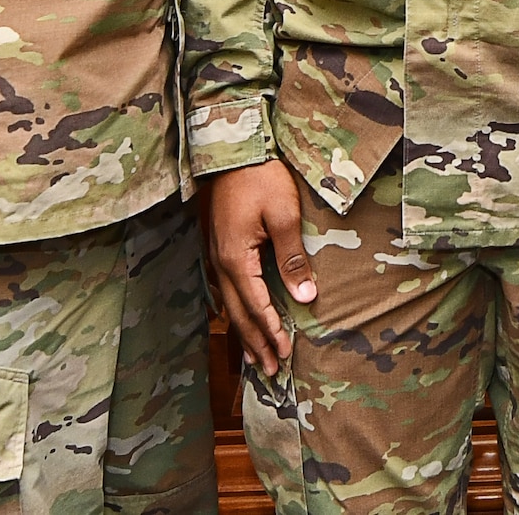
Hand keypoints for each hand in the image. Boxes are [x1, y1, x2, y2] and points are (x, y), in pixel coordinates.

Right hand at [202, 160, 314, 376]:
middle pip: (237, 313)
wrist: (232, 148)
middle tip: (271, 371)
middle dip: (255, 343)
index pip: (256, 307)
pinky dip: (234, 309)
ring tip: (254, 356)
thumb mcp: (284, 216)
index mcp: (235, 258)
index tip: (286, 355)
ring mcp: (214, 253)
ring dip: (242, 331)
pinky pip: (223, 288)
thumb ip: (292, 259)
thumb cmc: (261, 177)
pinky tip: (237, 316)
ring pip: (228, 303)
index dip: (272, 332)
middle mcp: (219, 262)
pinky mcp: (216, 244)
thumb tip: (305, 297)